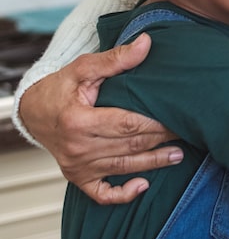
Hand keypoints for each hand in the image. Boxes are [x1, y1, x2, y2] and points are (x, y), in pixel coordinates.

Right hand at [18, 34, 182, 203]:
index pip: (126, 124)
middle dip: (161, 139)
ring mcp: (77, 166)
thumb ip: (115, 59)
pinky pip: (102, 194)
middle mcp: (78, 148)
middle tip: (187, 131)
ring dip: (153, 162)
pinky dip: (123, 194)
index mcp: (78, 121)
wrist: (32, 112)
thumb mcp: (83, 68)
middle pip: (130, 145)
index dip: (155, 122)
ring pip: (124, 167)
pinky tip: (143, 185)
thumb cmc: (59, 88)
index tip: (178, 115)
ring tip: (178, 155)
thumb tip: (146, 43)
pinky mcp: (77, 178)